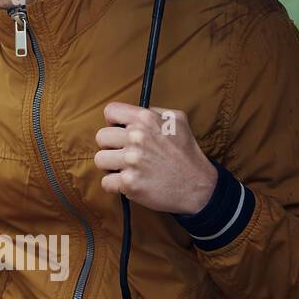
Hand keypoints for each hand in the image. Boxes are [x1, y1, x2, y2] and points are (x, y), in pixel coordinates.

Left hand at [93, 102, 216, 215]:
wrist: (199, 187)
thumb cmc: (186, 153)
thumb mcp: (177, 121)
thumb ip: (153, 112)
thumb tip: (131, 113)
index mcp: (146, 119)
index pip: (110, 111)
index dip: (113, 122)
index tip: (120, 131)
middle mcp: (137, 138)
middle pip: (101, 137)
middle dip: (111, 146)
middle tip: (123, 154)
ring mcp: (131, 161)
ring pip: (100, 160)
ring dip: (110, 166)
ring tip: (125, 168)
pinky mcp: (129, 183)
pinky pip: (106, 182)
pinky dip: (115, 185)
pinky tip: (128, 183)